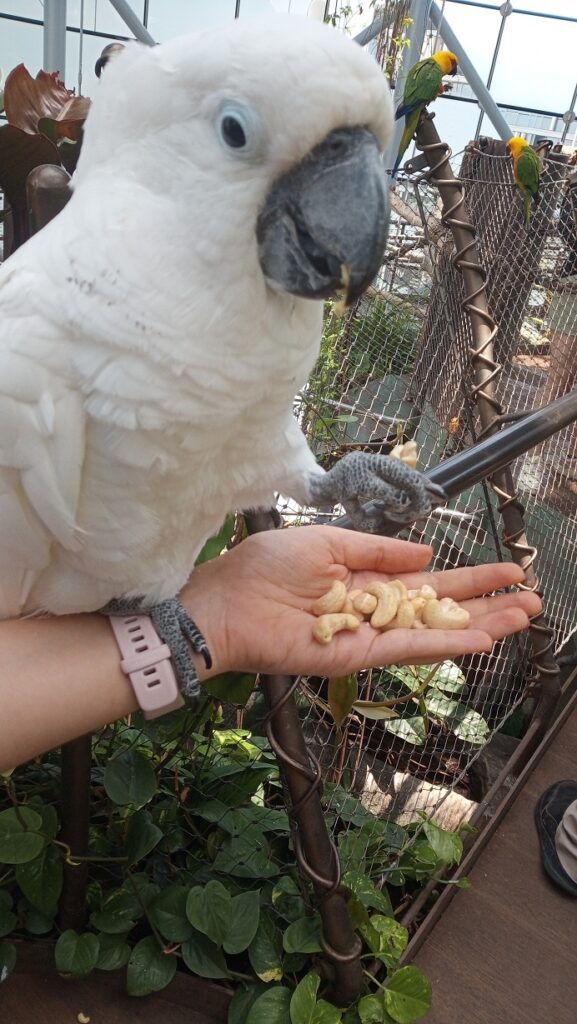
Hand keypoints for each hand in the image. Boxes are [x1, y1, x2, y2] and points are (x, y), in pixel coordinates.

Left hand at [183, 526, 540, 678]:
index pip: (429, 581)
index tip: (508, 570)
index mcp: (368, 580)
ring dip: (479, 627)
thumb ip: (379, 550)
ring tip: (521, 619)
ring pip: (434, 633)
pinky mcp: (357, 658)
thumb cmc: (267, 568)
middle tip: (531, 600)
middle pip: (443, 610)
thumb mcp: (329, 542)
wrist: (228, 602)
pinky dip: (444, 646)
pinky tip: (480, 640)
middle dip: (487, 605)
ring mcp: (370, 637)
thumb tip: (426, 553)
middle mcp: (375, 611)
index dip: (469, 578)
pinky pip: (408, 650)